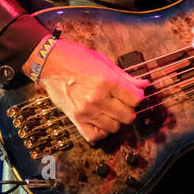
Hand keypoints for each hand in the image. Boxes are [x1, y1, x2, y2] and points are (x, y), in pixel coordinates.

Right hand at [36, 40, 150, 142]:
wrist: (49, 63)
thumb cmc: (76, 58)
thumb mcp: (104, 61)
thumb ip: (125, 77)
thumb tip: (144, 85)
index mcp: (106, 82)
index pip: (135, 99)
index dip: (138, 96)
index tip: (134, 93)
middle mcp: (97, 99)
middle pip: (128, 116)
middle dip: (129, 109)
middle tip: (123, 102)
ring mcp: (86, 111)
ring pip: (114, 127)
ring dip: (116, 120)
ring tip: (112, 110)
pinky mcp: (75, 119)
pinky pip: (95, 136)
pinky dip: (101, 131)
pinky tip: (102, 121)